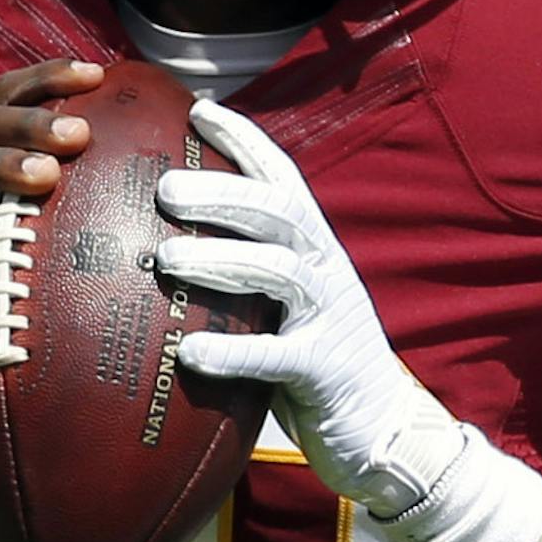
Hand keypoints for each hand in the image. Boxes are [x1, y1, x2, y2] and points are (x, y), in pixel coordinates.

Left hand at [155, 96, 462, 515]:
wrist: (382, 432)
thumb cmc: (311, 365)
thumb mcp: (281, 307)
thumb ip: (242, 275)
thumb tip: (159, 246)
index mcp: (312, 248)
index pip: (281, 177)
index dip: (244, 139)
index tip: (198, 108)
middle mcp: (326, 271)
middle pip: (279, 212)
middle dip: (223, 193)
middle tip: (165, 189)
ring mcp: (330, 319)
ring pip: (280, 272)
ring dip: (221, 260)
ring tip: (167, 258)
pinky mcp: (327, 373)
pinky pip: (278, 357)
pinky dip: (233, 353)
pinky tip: (189, 353)